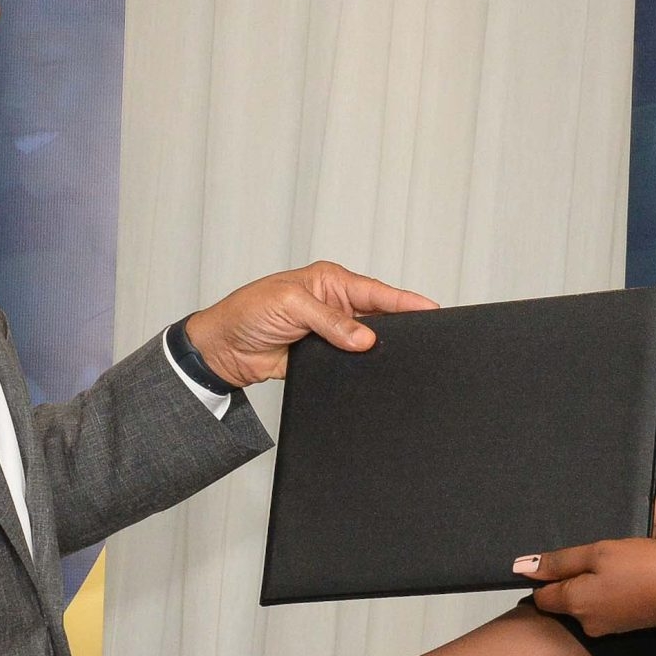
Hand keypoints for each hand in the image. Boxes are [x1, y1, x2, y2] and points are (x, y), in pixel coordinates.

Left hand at [183, 261, 435, 386]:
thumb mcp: (290, 305)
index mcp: (330, 281)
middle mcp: (334, 304)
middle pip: (378, 316)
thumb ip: (330, 321)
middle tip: (424, 338)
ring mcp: (330, 332)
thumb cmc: (247, 312)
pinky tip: (372, 374)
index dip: (405, 301)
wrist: (223, 349)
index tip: (432, 309)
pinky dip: (360, 368)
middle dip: (399, 326)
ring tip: (402, 358)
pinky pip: (350, 363)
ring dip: (378, 350)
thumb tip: (365, 337)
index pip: (376, 290)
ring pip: (366, 342)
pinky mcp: (323, 357)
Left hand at [515, 537, 655, 637]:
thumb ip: (560, 561)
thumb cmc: (641, 566)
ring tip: (612, 562)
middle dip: (571, 578)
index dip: (546, 576)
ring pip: (584, 601)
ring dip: (592, 583)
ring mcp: (606, 628)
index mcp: (574, 604)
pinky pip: (603, 605)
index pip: (540, 596)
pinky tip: (623, 575)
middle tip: (592, 556)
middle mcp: (585, 623)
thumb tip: (520, 568)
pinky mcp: (624, 625)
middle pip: (562, 599)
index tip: (564, 559)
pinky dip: (608, 590)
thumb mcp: (599, 553)